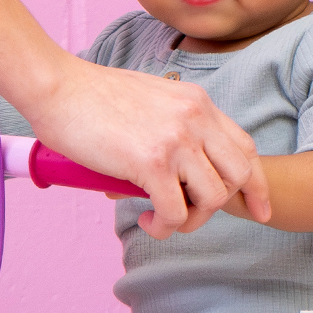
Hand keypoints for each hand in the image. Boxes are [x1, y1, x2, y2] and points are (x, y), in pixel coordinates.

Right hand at [24, 57, 269, 238]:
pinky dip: (163, 226)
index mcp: (196, 102)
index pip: (245, 146)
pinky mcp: (152, 161)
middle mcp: (195, 118)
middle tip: (194, 219)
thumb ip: (168, 125)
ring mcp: (176, 139)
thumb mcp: (148, 99)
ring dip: (190, 219)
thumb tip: (165, 165)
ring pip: (213, 197)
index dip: (256, 182)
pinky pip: (175, 211)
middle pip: (241, 174)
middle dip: (227, 206)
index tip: (256, 206)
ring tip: (160, 218)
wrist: (56, 86)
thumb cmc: (88, 95)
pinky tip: (146, 220)